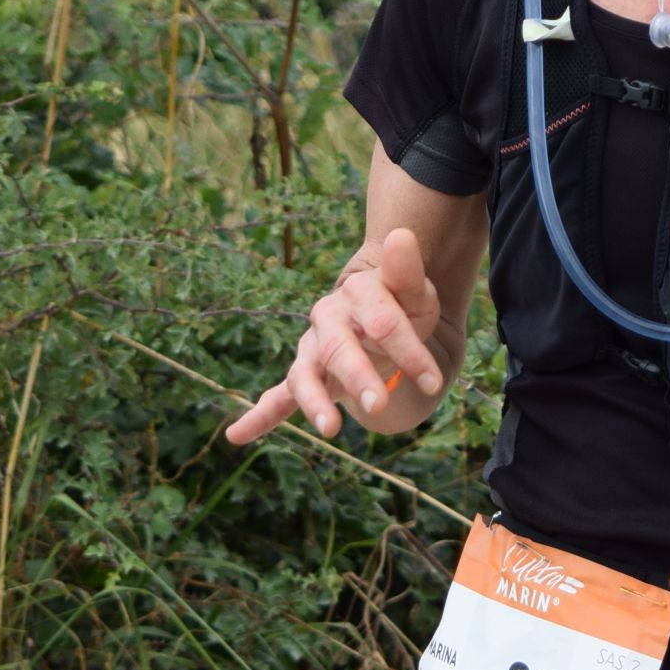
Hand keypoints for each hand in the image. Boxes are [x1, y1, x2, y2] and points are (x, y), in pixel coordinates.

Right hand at [223, 227, 443, 443]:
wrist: (378, 310)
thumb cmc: (401, 304)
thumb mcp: (413, 290)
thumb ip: (406, 268)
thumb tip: (401, 234)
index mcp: (356, 295)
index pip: (383, 323)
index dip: (410, 353)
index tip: (433, 380)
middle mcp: (328, 321)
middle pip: (339, 349)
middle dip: (358, 377)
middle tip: (378, 406)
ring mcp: (312, 349)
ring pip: (305, 375)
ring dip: (315, 402)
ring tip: (330, 427)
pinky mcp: (305, 375)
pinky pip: (277, 398)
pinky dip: (258, 418)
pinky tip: (236, 435)